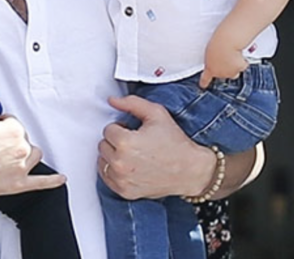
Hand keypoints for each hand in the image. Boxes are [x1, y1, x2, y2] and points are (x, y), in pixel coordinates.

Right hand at [0, 89, 65, 199]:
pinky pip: (40, 182)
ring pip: (32, 154)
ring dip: (25, 152)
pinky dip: (51, 180)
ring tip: (10, 153)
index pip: (12, 120)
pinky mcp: (17, 185)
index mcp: (14, 129)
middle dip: (8, 137)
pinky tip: (60, 178)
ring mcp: (21, 168)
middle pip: (22, 137)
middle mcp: (21, 148)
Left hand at [98, 95, 214, 199]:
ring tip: (132, 154)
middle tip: (134, 142)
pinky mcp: (125, 192)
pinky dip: (114, 171)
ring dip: (112, 156)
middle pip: (103, 144)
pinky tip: (130, 166)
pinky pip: (107, 178)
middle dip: (116, 141)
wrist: (191, 170)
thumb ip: (131, 103)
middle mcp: (120, 163)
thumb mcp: (156, 113)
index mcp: (125, 142)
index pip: (108, 129)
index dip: (121, 127)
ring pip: (102, 161)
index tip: (133, 131)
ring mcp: (122, 180)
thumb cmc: (175, 142)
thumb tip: (112, 100)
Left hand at [200, 40, 248, 88]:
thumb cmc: (216, 45)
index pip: (205, 78)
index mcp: (209, 68)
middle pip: (224, 74)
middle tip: (226, 57)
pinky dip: (242, 61)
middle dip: (226, 67)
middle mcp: (220, 73)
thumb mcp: (209, 52)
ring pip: (234, 71)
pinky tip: (239, 54)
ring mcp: (230, 73)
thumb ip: (212, 59)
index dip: (204, 83)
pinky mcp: (240, 69)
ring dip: (234, 66)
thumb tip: (218, 58)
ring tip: (232, 55)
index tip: (202, 86)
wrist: (227, 44)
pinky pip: (243, 65)